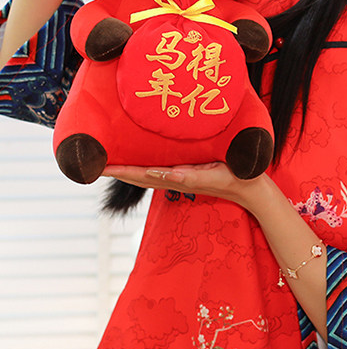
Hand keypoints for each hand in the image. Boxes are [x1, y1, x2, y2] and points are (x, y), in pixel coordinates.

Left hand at [102, 162, 267, 210]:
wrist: (252, 188)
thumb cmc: (235, 179)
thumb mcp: (212, 176)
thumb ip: (189, 176)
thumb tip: (164, 174)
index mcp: (176, 178)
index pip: (140, 175)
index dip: (118, 171)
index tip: (97, 166)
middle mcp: (174, 178)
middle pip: (137, 176)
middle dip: (116, 170)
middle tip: (93, 163)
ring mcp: (180, 176)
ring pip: (145, 173)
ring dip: (127, 169)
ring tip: (110, 160)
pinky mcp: (187, 173)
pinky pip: (158, 169)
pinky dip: (143, 166)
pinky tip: (140, 160)